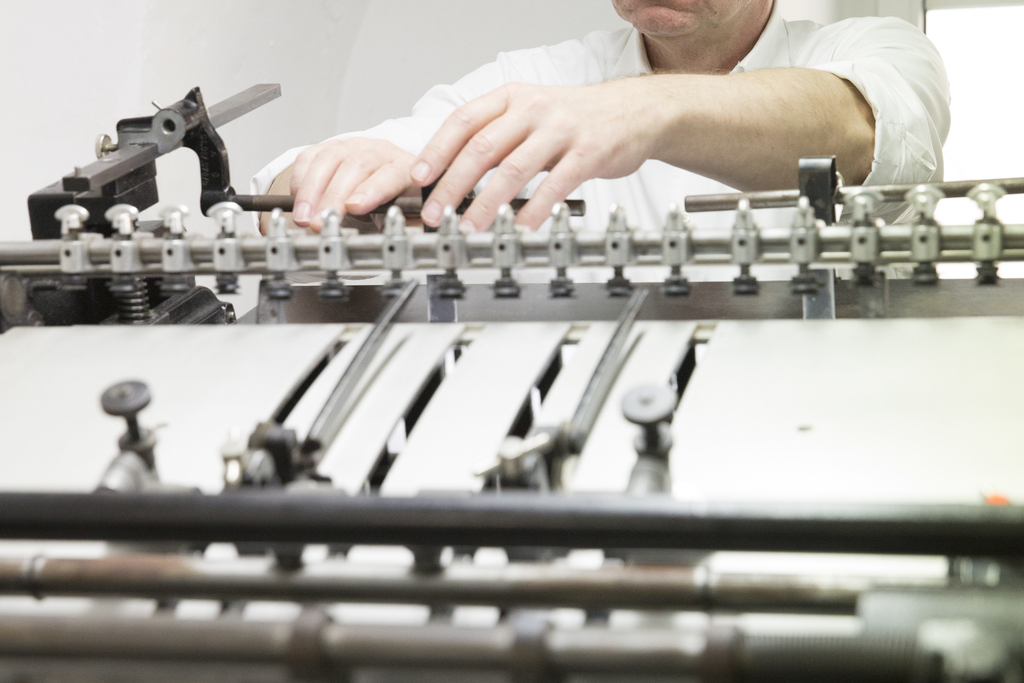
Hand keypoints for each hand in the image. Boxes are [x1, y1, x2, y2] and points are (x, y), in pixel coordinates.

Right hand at [290, 138, 418, 231]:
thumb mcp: (406, 216)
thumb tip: (405, 241)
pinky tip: (298, 200)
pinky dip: (301, 179)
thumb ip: (408, 227)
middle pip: (356, 166)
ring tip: (304, 217)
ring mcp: (352, 146)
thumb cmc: (394, 200)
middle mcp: (379, 151)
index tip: (355, 207)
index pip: (390, 174)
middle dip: (334, 196)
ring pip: (329, 160)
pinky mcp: (329, 147)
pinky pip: (310, 157)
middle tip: (320, 222)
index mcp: (404, 168)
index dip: (372, 190)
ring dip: (312, 191)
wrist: (382, 182)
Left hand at [410, 79, 661, 230]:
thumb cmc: (576, 119)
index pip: (463, 121)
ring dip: (486, 204)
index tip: (418, 179)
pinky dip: (534, 210)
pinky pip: (555, 185)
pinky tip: (521, 228)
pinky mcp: (588, 152)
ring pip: (514, 169)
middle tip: (436, 214)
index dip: (437, 151)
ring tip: (470, 229)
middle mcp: (533, 109)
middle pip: (482, 148)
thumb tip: (450, 173)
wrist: (635, 111)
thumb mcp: (530, 114)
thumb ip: (495, 138)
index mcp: (512, 97)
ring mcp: (561, 129)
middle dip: (453, 185)